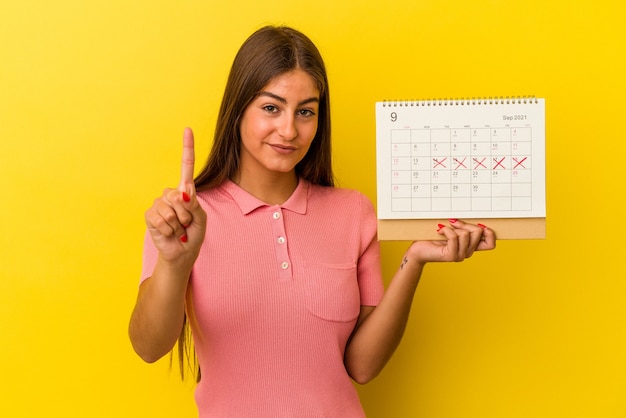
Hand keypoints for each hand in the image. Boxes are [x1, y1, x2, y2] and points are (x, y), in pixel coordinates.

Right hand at [144, 128, 206, 264]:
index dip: (187, 148)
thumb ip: (194, 205)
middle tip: (186, 224)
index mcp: (186, 191)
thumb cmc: (193, 234)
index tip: (187, 129)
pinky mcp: (150, 214)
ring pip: (171, 209)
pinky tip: (169, 233)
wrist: (181, 253)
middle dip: (186, 214)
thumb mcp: (201, 219)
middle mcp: (171, 193)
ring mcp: (159, 203)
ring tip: (178, 229)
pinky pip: (161, 219)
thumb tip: (182, 192)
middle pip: (180, 195)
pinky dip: (168, 230)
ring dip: (178, 224)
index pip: (186, 166)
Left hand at [406, 219, 495, 263]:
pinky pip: (454, 237)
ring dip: (454, 227)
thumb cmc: (433, 238)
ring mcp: (459, 256)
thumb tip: (475, 219)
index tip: (477, 224)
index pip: (491, 244)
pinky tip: (439, 231)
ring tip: (444, 228)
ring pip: (466, 234)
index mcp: (470, 247)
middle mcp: (467, 253)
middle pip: (478, 233)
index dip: (489, 233)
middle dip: (466, 223)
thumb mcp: (453, 230)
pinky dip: (446, 230)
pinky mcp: (450, 255)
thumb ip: (464, 227)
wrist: (418, 250)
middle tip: (453, 222)